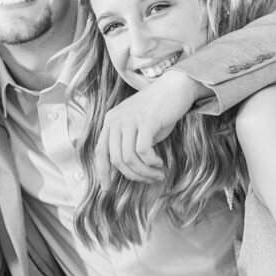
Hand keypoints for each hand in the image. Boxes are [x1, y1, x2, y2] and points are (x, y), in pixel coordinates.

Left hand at [94, 69, 207, 187]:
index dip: (102, 172)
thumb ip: (128, 143)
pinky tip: (160, 163)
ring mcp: (130, 120)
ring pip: (130, 158)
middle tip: (149, 180)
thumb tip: (128, 170)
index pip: (100, 151)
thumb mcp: (137, 126)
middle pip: (116, 159)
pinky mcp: (146, 121)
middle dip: (132, 175)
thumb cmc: (159, 110)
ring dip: (145, 172)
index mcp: (111, 121)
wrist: (175, 87)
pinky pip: (143, 152)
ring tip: (157, 174)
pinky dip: (151, 162)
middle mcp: (116, 120)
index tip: (107, 189)